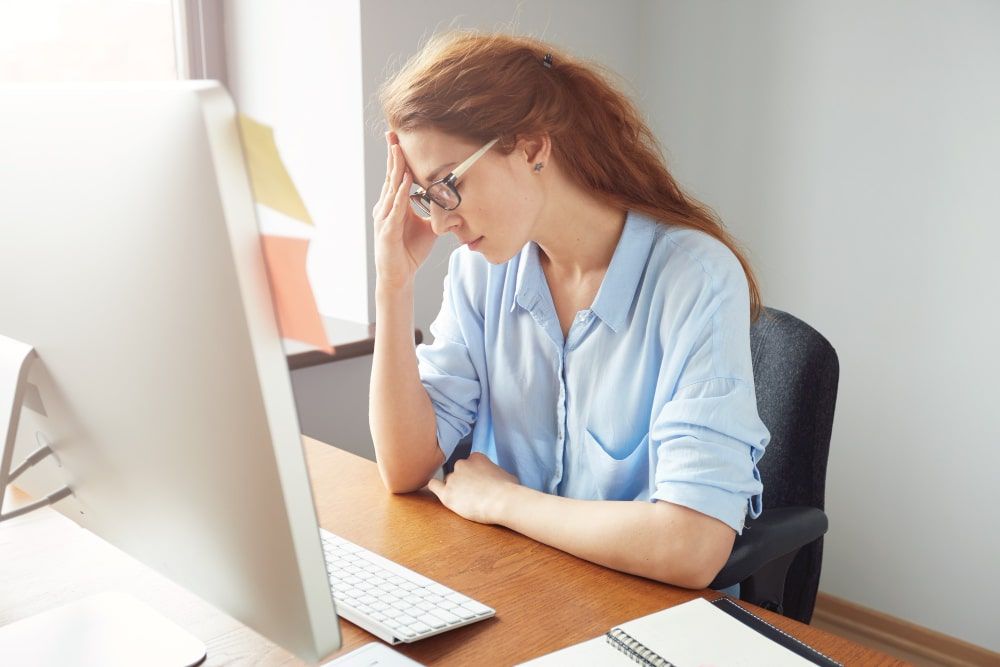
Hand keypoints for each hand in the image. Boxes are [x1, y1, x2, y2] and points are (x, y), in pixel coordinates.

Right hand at [372, 131, 437, 287]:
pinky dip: (400, 195)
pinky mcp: (387, 232)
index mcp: (393, 205)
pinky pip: (395, 210)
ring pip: (391, 189)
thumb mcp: (427, 226)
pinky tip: (405, 182)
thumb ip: (435, 212)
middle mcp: (386, 208)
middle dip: (392, 155)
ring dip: (395, 169)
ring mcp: (384, 219)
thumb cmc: (410, 250)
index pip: (396, 176)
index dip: (397, 158)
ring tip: (399, 150)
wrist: (399, 276)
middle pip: (390, 176)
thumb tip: (454, 201)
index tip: (399, 137)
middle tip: (393, 133)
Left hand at [427, 453, 520, 524]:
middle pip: (457, 472)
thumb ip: (495, 472)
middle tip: (473, 494)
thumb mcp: (506, 474)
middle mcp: (462, 464)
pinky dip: (436, 488)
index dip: (473, 475)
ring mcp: (453, 478)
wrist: (502, 501)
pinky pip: (434, 485)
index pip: (469, 463)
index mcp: (476, 457)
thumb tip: (497, 478)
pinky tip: (441, 493)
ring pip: (448, 481)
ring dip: (454, 489)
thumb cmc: (509, 489)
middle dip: (463, 482)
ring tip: (465, 501)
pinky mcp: (446, 493)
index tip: (479, 483)